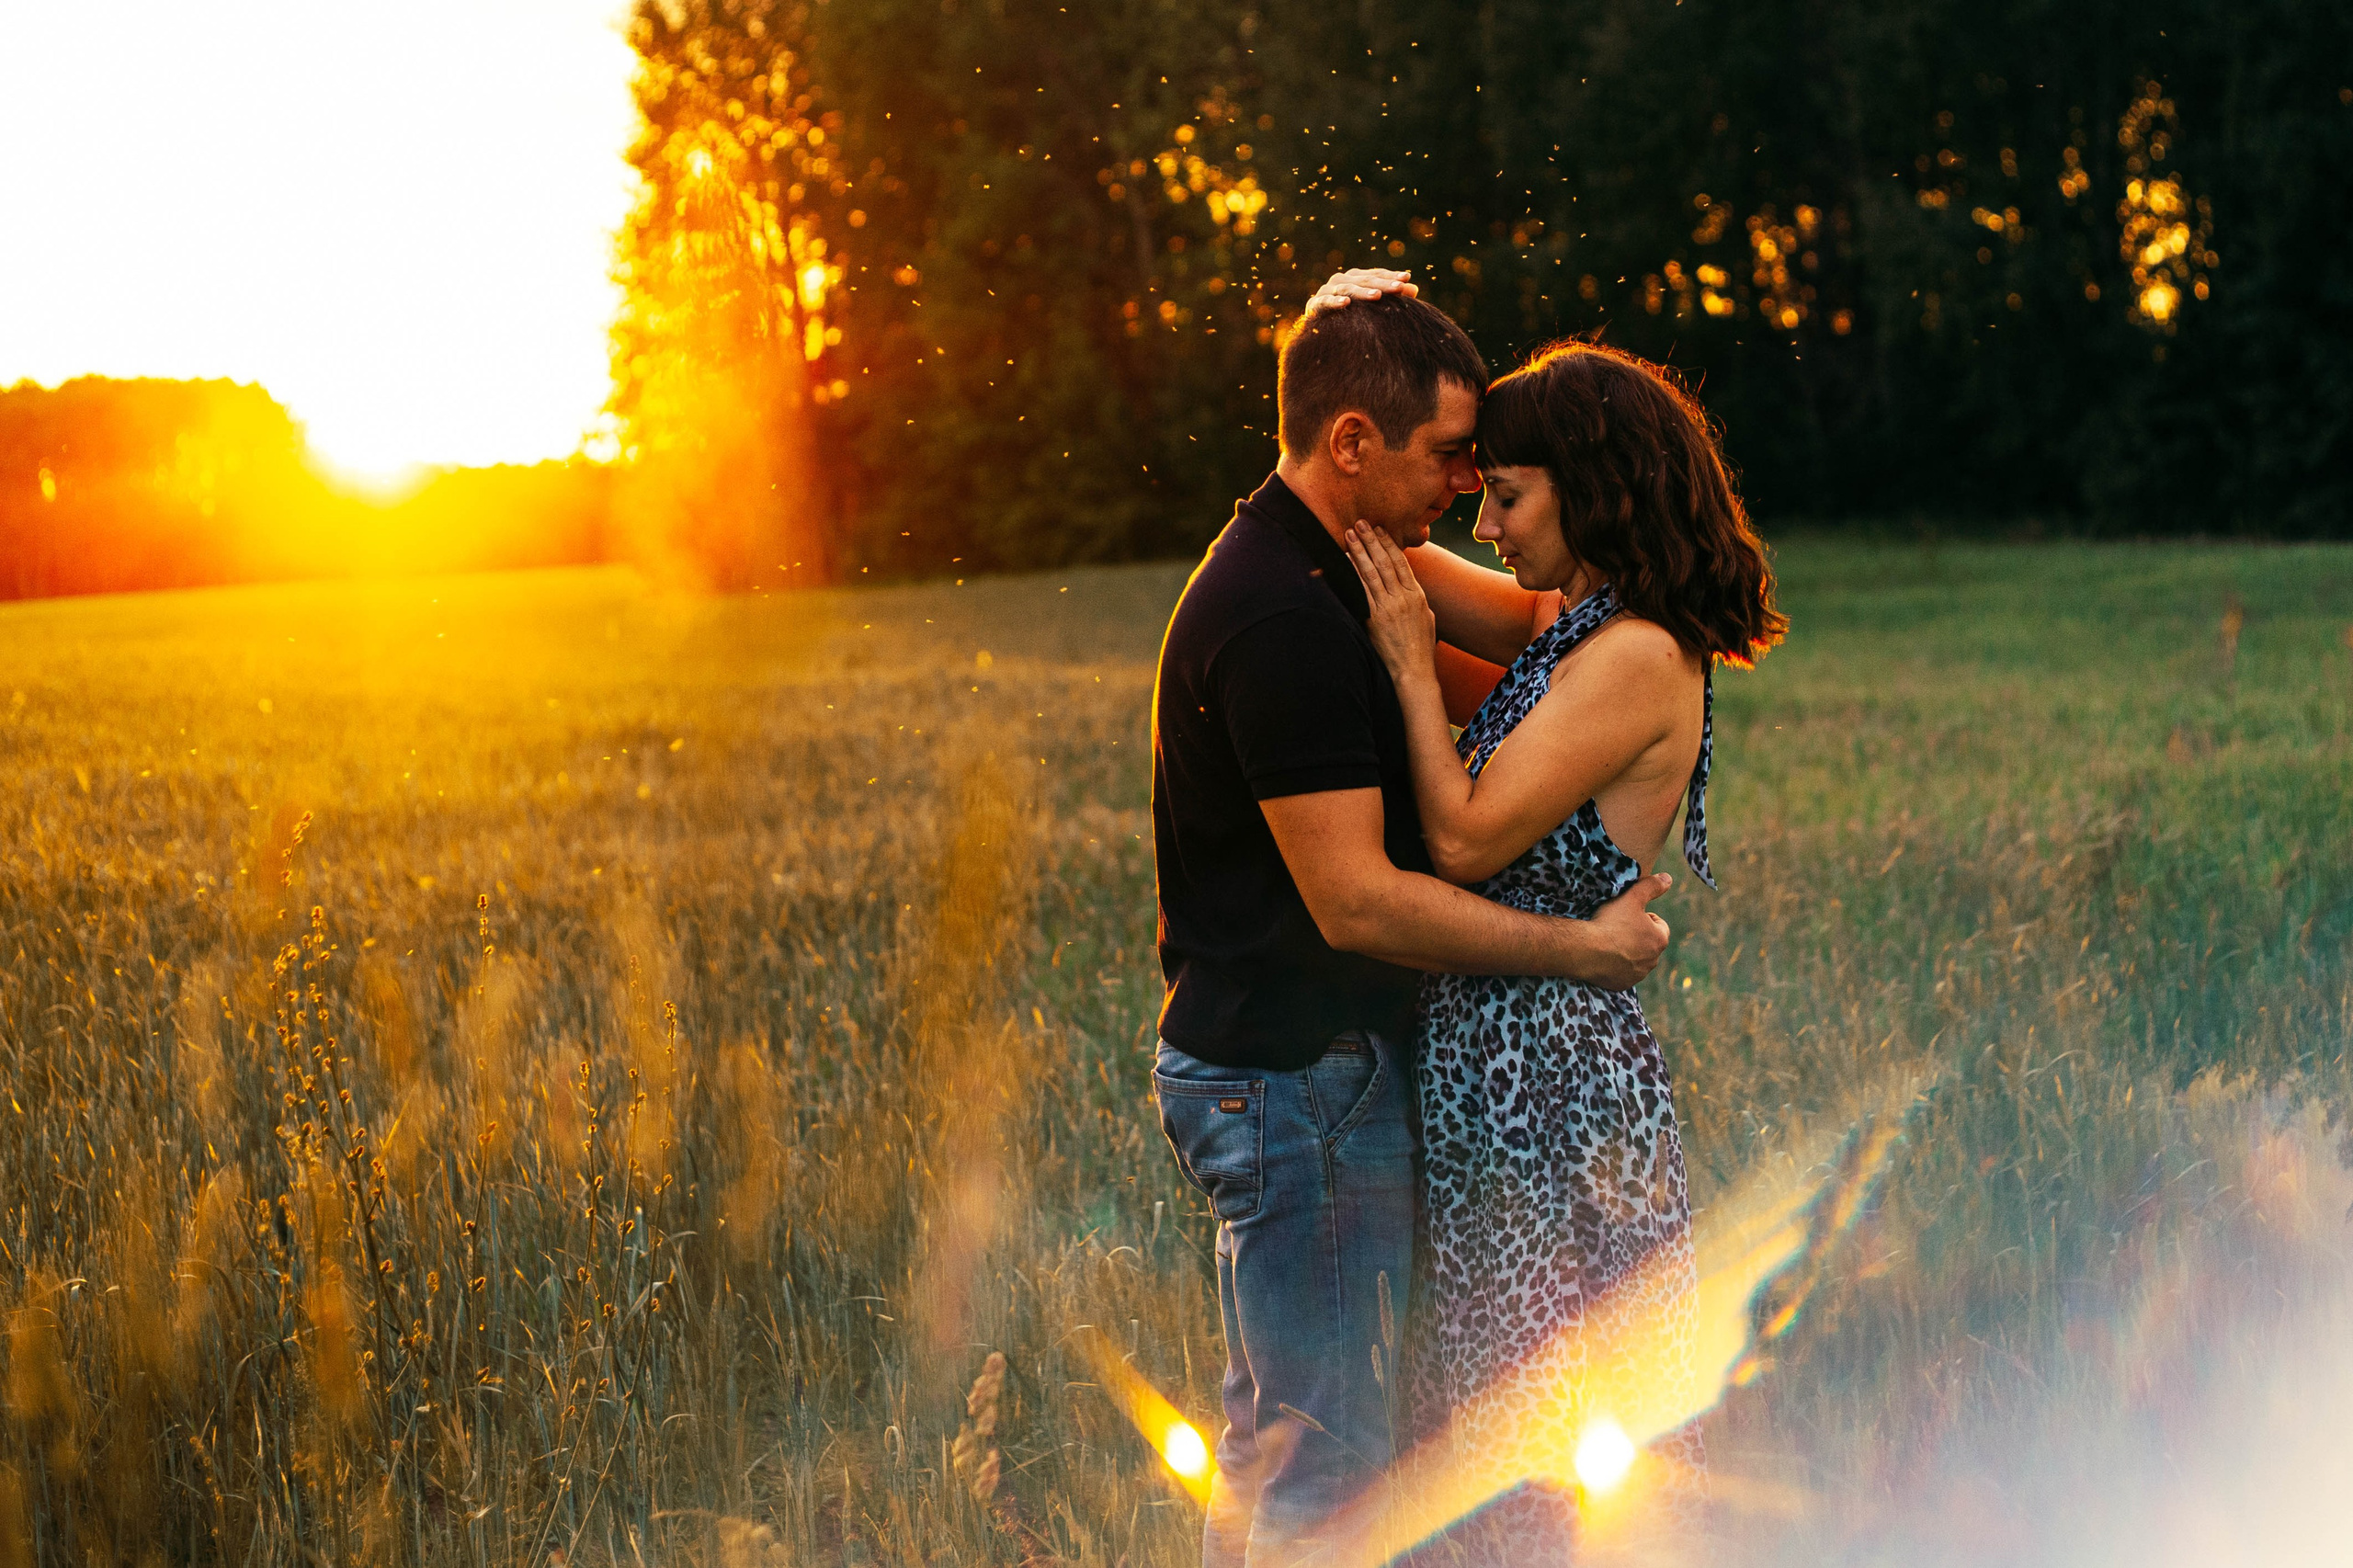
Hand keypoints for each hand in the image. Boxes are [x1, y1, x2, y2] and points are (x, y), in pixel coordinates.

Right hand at [1304, 266, 1418, 317]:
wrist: (1318, 333)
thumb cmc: (1349, 319)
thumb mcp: (1372, 308)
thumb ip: (1391, 298)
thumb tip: (1415, 289)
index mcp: (1355, 278)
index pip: (1375, 275)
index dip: (1391, 276)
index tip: (1407, 278)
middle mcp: (1341, 280)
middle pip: (1364, 280)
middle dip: (1383, 284)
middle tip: (1400, 287)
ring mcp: (1327, 291)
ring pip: (1347, 288)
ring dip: (1362, 292)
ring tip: (1377, 296)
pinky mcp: (1314, 305)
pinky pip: (1325, 302)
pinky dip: (1335, 301)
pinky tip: (1346, 303)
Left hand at [1343, 521, 1437, 685]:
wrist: (1414, 671)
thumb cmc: (1420, 649)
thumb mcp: (1426, 619)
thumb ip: (1415, 601)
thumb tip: (1408, 589)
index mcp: (1417, 596)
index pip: (1402, 563)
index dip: (1389, 544)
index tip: (1380, 530)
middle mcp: (1404, 598)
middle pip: (1386, 562)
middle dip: (1372, 540)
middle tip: (1361, 523)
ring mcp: (1389, 607)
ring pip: (1373, 572)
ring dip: (1360, 551)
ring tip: (1351, 534)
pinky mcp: (1375, 618)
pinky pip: (1362, 590)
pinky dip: (1353, 573)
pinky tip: (1345, 561)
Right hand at [1580, 873, 1673, 989]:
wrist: (1585, 950)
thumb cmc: (1610, 922)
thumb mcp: (1631, 897)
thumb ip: (1651, 886)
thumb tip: (1668, 878)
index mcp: (1660, 939)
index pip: (1659, 925)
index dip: (1643, 917)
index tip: (1627, 914)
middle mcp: (1653, 961)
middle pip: (1647, 943)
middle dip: (1636, 936)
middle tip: (1616, 927)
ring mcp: (1637, 975)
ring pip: (1636, 960)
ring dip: (1627, 952)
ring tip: (1608, 942)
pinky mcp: (1622, 984)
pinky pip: (1622, 974)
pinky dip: (1616, 967)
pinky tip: (1603, 957)